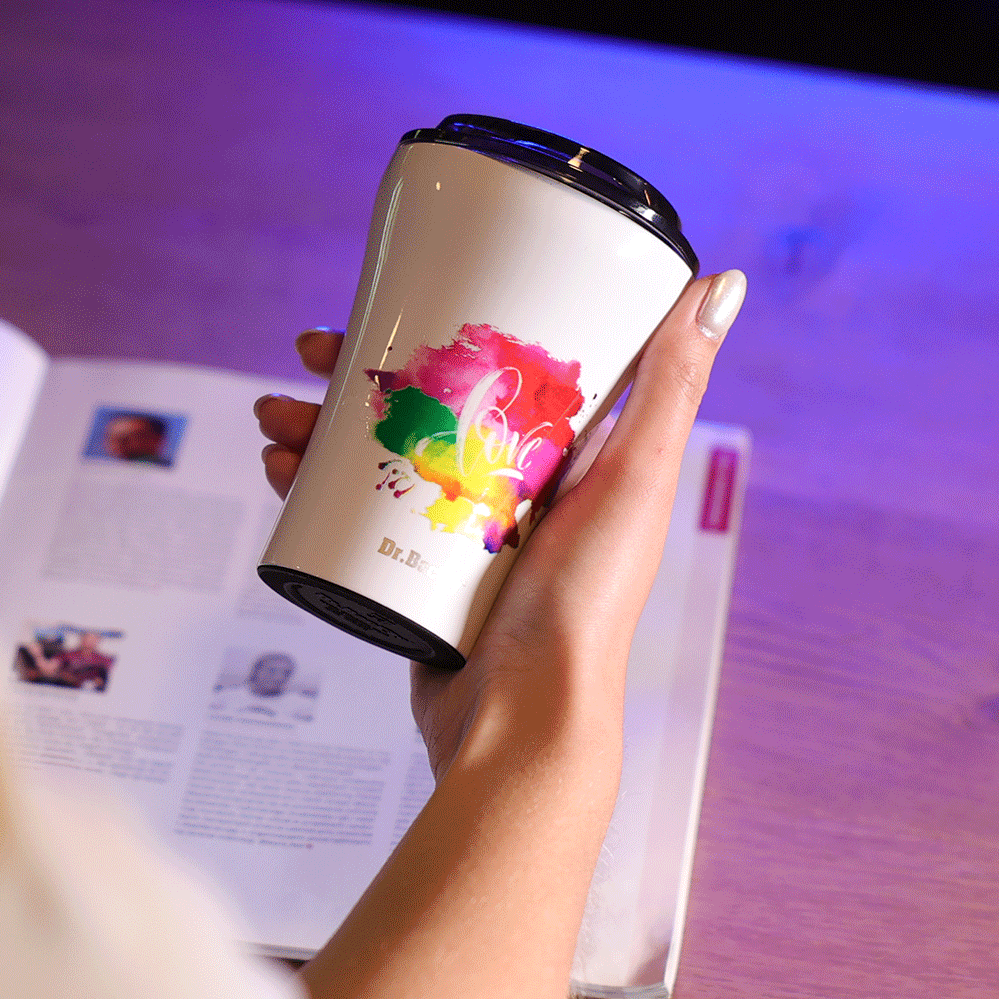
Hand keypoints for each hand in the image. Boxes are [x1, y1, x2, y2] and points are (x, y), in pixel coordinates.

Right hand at [255, 271, 745, 782]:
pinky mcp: (420, 572)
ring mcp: (463, 530)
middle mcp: (515, 485)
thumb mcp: (635, 478)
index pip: (505, 362)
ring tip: (277, 415)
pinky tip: (281, 471)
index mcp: (570, 454)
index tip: (402, 294)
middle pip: (427, 400)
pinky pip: (358, 513)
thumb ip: (672, 386)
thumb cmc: (588, 605)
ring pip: (378, 451)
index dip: (451, 321)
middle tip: (313, 349)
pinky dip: (313, 487)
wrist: (520, 717)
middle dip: (361, 369)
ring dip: (320, 422)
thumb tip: (721, 281)